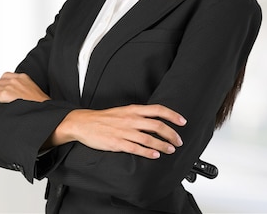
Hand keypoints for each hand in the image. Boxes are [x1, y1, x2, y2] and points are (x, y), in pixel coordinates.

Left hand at [0, 72, 49, 102]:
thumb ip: (23, 87)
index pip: (6, 76)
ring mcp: (10, 86)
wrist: (44, 110)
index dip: (3, 85)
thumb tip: (16, 93)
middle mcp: (15, 79)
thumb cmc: (40, 104)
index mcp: (22, 77)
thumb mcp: (33, 89)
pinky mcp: (6, 94)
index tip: (2, 90)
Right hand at [49, 104, 185, 159]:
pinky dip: (148, 152)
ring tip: (170, 150)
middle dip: (171, 134)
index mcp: (132, 110)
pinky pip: (136, 148)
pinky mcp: (117, 143)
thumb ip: (138, 114)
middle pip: (157, 125)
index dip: (172, 115)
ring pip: (149, 138)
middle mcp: (130, 119)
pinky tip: (155, 155)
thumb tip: (154, 119)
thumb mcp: (122, 111)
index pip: (157, 110)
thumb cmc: (103, 118)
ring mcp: (124, 131)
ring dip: (162, 145)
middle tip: (178, 141)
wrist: (83, 123)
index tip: (182, 122)